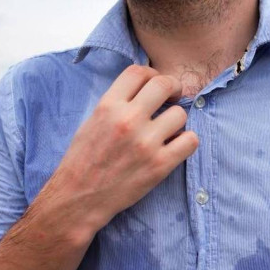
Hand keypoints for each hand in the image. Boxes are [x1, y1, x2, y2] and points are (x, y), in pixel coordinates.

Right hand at [39, 64, 198, 236]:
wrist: (78, 198)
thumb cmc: (83, 160)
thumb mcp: (93, 121)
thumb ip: (117, 103)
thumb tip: (145, 88)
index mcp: (108, 106)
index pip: (139, 72)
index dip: (152, 74)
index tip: (154, 85)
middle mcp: (128, 120)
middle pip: (165, 84)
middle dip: (173, 88)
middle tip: (173, 99)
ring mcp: (146, 142)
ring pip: (180, 114)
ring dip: (177, 121)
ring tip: (167, 131)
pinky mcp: (160, 165)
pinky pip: (191, 141)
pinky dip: (186, 142)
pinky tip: (175, 146)